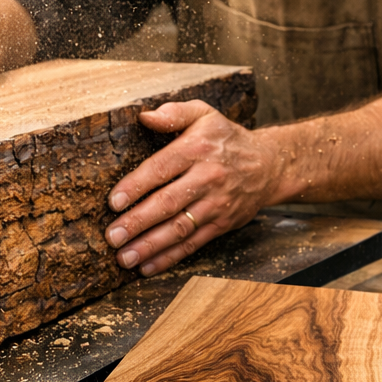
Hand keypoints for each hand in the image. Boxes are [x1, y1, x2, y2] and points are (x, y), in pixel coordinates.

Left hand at [105, 101, 283, 277]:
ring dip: (150, 245)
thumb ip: (174, 113)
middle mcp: (207, 178)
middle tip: (112, 236)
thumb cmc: (226, 139)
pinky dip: (170, 257)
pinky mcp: (222, 224)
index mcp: (197, 149)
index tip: (114, 202)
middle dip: (137, 222)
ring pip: (179, 228)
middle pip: (167, 203)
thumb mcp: (204, 114)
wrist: (269, 165)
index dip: (136, 186)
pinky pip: (193, 243)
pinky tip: (147, 267)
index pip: (161, 169)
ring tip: (124, 257)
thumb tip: (144, 117)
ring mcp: (216, 204)